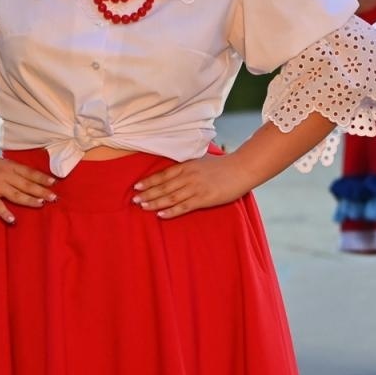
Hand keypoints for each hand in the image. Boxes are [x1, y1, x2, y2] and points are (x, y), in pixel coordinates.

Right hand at [0, 148, 55, 223]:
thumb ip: (7, 170)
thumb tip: (19, 178)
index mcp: (8, 166)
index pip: (29, 172)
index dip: (42, 177)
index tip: (55, 182)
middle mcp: (4, 175)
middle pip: (27, 184)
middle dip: (42, 191)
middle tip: (55, 198)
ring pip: (16, 194)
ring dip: (30, 200)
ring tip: (41, 205)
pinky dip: (5, 213)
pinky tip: (13, 220)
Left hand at [133, 155, 257, 218]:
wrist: (241, 169)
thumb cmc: (223, 165)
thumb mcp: (202, 160)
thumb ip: (188, 165)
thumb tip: (176, 169)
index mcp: (187, 166)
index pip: (163, 175)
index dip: (149, 181)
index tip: (136, 186)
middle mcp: (188, 176)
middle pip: (163, 186)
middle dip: (147, 193)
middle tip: (134, 200)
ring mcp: (196, 188)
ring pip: (170, 197)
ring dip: (155, 202)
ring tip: (143, 207)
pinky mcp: (204, 199)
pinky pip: (184, 206)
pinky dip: (171, 211)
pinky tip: (160, 215)